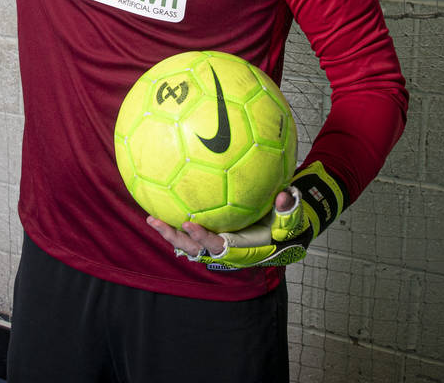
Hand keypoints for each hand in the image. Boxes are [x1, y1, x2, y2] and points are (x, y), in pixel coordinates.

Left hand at [148, 161, 344, 269]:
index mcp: (242, 247)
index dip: (203, 239)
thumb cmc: (289, 224)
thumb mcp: (293, 217)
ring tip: (150, 218)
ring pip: (190, 242)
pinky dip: (177, 222)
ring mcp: (218, 241)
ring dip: (170, 231)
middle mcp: (226, 247)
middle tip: (157, 222)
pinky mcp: (213, 233)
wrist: (286, 228)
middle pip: (196, 248)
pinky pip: (192, 230)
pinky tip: (161, 204)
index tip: (190, 223)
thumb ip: (289, 208)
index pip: (219, 246)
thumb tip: (285, 195)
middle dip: (176, 238)